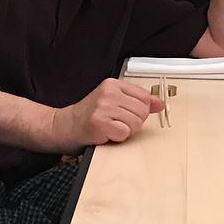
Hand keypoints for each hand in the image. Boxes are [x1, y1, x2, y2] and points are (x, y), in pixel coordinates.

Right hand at [48, 79, 163, 152]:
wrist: (63, 127)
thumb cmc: (89, 116)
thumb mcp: (114, 102)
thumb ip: (137, 101)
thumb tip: (160, 103)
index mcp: (113, 84)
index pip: (145, 97)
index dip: (139, 111)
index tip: (126, 114)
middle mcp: (108, 93)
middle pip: (143, 111)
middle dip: (133, 122)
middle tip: (115, 123)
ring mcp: (103, 107)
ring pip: (135, 123)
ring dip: (125, 131)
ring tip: (110, 128)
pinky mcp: (99, 123)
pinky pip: (124, 133)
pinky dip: (117, 138)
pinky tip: (105, 134)